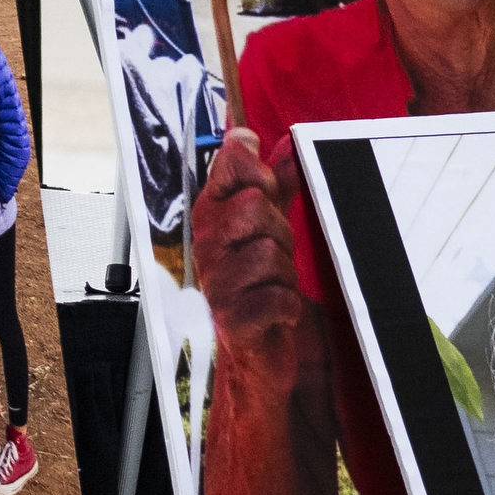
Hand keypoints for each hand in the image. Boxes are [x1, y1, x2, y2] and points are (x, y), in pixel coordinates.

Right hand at [190, 128, 308, 348]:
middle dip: (280, 233)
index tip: (267, 188)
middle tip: (276, 256)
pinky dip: (288, 307)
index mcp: (212, 212)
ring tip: (273, 287)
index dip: (258, 169)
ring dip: (286, 275)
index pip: (230, 161)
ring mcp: (215, 281)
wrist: (254, 351)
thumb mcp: (271, 227)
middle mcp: (206, 242)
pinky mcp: (232, 319)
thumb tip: (288, 142)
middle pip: (256, 205)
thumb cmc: (260, 282)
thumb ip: (278, 185)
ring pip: (271, 253)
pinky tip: (278, 313)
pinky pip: (277, 297)